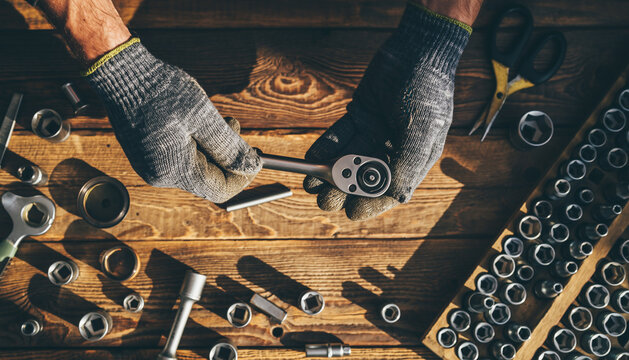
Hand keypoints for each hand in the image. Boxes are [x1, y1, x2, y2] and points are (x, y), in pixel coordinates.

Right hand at [36, 0, 260, 202]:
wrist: (121, 74)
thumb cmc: (161, 91)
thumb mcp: (204, 118)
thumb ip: (229, 147)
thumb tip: (252, 166)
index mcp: (174, 170)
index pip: (220, 190)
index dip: (242, 176)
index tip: (254, 155)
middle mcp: (160, 175)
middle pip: (208, 180)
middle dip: (227, 158)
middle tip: (234, 127)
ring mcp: (150, 166)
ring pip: (196, 168)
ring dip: (213, 149)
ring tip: (217, 120)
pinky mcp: (146, 155)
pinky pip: (180, 159)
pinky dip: (196, 145)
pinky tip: (197, 123)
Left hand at [304, 3, 476, 219]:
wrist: (416, 50)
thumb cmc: (426, 91)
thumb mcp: (421, 131)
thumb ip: (407, 164)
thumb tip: (398, 197)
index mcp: (414, 158)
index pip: (391, 190)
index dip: (371, 203)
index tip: (351, 212)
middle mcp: (393, 149)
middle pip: (364, 177)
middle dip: (344, 189)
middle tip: (324, 200)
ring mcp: (375, 133)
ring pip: (349, 159)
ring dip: (329, 172)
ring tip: (311, 185)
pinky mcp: (360, 116)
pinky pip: (340, 136)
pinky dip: (325, 148)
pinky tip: (310, 160)